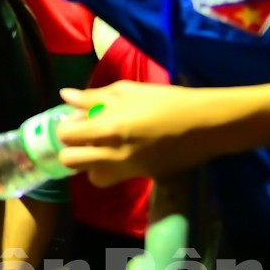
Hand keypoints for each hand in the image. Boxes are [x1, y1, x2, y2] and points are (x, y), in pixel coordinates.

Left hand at [56, 81, 267, 185]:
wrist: (205, 124)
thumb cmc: (165, 101)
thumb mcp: (127, 91)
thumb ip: (93, 97)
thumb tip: (65, 96)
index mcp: (108, 130)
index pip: (65, 136)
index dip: (66, 128)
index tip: (77, 120)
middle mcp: (114, 155)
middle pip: (71, 162)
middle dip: (71, 150)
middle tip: (83, 138)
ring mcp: (130, 170)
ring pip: (93, 178)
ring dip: (91, 165)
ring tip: (101, 149)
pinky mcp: (144, 177)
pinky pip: (117, 178)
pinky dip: (113, 169)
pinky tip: (123, 152)